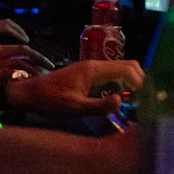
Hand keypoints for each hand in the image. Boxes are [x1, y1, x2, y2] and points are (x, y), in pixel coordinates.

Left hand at [8, 60, 143, 118]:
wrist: (30, 93)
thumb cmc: (51, 101)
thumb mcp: (75, 107)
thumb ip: (99, 106)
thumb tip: (121, 100)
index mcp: (94, 70)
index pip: (127, 68)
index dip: (140, 82)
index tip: (143, 99)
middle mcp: (95, 65)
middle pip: (127, 66)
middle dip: (138, 81)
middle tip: (140, 101)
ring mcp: (91, 69)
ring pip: (119, 71)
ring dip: (128, 84)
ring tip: (131, 103)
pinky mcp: (87, 75)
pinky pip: (110, 76)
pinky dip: (118, 85)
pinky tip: (115, 101)